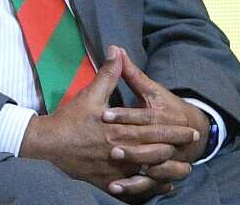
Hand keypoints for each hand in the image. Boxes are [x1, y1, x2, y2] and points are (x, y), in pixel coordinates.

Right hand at [20, 46, 198, 201]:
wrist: (47, 144)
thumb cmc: (69, 120)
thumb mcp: (90, 95)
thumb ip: (108, 75)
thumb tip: (117, 50)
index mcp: (119, 130)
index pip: (154, 130)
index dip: (174, 130)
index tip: (191, 129)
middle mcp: (121, 151)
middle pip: (155, 150)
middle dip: (175, 147)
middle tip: (192, 146)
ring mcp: (114, 168)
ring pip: (148, 172)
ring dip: (167, 170)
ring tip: (183, 169)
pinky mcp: (105, 180)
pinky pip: (132, 188)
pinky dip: (148, 188)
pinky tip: (160, 186)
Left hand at [100, 49, 209, 197]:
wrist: (194, 131)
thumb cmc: (167, 107)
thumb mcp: (151, 90)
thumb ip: (131, 73)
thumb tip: (115, 48)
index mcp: (163, 117)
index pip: (143, 117)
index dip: (123, 115)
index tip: (104, 114)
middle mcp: (167, 140)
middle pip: (148, 144)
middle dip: (128, 144)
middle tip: (108, 146)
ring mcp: (166, 159)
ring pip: (152, 168)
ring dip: (134, 169)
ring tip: (114, 168)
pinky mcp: (161, 174)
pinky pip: (151, 184)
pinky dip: (135, 187)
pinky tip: (115, 188)